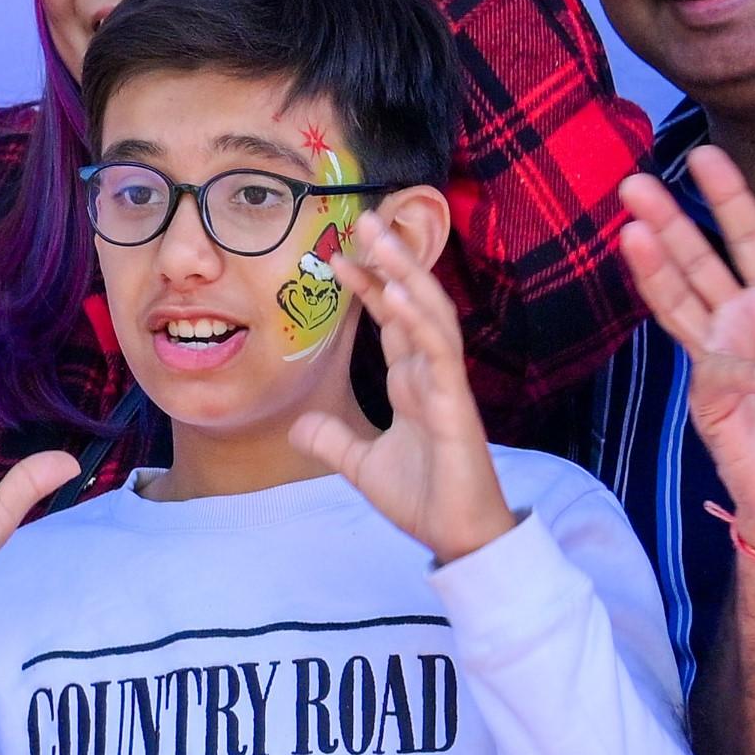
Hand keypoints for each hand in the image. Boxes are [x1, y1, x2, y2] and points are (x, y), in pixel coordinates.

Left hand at [289, 207, 517, 565]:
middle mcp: (431, 375)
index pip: (392, 320)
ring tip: (381, 237)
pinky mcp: (456, 407)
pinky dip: (418, 322)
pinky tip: (398, 295)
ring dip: (406, 274)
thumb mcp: (362, 466)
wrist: (457, 537)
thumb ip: (334, 441)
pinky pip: (438, 355)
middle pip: (413, 303)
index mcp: (413, 382)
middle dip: (391, 260)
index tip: (338, 257)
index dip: (369, 286)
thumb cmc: (424, 497)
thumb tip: (298, 426)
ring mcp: (445, 386)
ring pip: (429, 315)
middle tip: (365, 217)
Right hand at [615, 149, 754, 559]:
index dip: (729, 198)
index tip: (702, 155)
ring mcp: (722, 360)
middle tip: (634, 184)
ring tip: (629, 232)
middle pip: (699, 262)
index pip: (751, 240)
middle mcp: (745, 323)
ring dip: (656, 270)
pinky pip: (719, 376)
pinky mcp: (714, 404)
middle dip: (669, 223)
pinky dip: (739, 371)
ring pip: (681, 305)